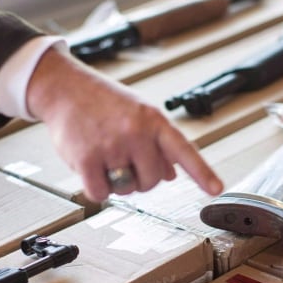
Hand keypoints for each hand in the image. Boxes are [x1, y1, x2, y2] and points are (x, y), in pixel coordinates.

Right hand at [26, 48, 223, 201]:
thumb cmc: (103, 101)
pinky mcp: (87, 158)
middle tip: (123, 161)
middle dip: (139, 179)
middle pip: (152, 181)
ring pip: (127, 189)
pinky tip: (91, 169)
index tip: (216, 189)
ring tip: (105, 156)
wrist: (65, 88)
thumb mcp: (138, 114)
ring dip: (116, 182)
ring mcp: (112, 145)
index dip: (202, 173)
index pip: (184, 150)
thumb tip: (171, 174)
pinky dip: (97, 189)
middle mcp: (136, 132)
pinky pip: (101, 193)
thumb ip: (157, 144)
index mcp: (154, 120)